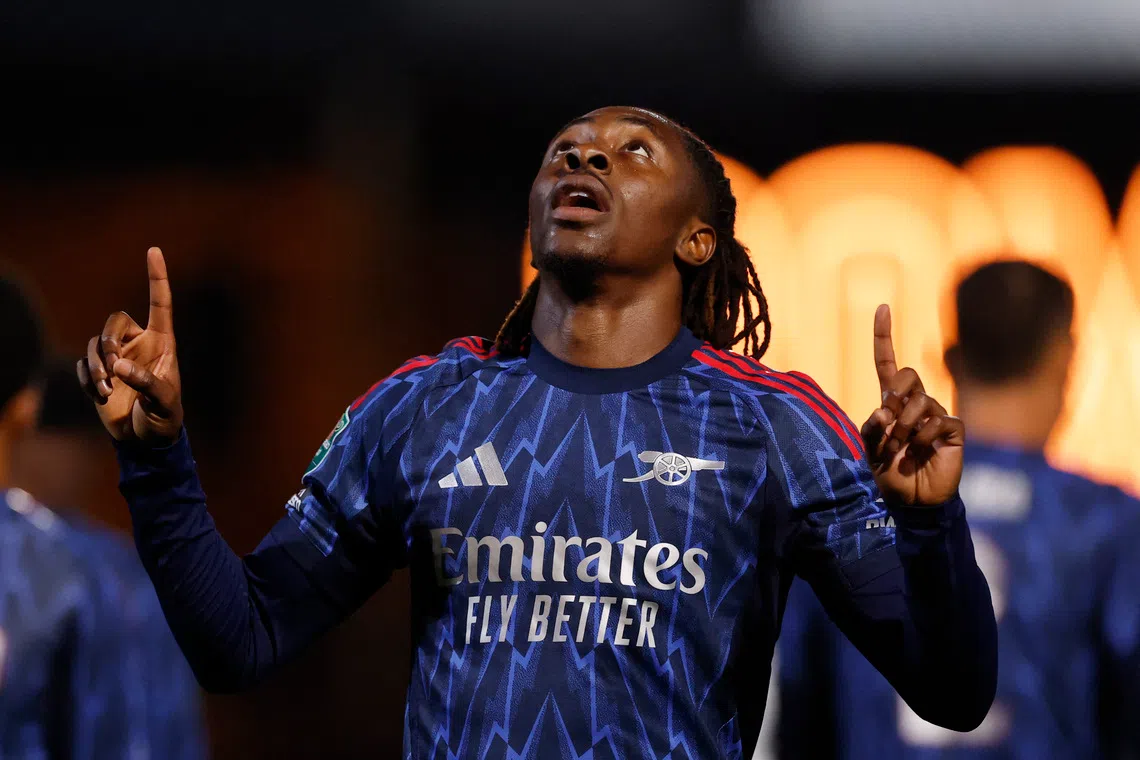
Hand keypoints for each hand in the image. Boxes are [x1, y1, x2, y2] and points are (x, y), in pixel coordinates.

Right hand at [77, 248, 182, 443]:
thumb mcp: (164, 402)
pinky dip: (88, 378)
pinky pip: (84, 364)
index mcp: (162, 343)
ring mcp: (117, 358)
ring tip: (104, 390)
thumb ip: (146, 383)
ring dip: (96, 366)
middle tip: (111, 369)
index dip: (157, 278)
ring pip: (96, 343)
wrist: (146, 440)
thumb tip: (119, 366)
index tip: (154, 250)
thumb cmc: (164, 417)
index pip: (160, 304)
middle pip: (115, 321)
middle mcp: (138, 344)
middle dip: (108, 342)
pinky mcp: (99, 373)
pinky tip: (99, 395)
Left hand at [861, 304, 963, 504]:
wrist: (911, 503)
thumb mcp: (867, 451)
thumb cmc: (888, 475)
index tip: (882, 307)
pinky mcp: (953, 429)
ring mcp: (936, 415)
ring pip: (920, 400)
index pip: (886, 363)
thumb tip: (884, 407)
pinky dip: (926, 436)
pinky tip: (924, 449)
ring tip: (903, 447)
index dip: (883, 336)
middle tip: (889, 422)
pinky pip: (940, 419)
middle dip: (895, 394)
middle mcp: (915, 404)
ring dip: (905, 425)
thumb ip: (870, 428)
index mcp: (891, 404)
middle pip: (907, 374)